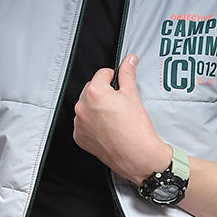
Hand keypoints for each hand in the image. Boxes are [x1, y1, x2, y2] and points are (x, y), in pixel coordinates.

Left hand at [72, 53, 169, 184]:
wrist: (137, 156)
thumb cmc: (136, 129)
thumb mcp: (132, 95)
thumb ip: (127, 73)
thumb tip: (129, 60)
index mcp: (94, 92)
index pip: (102, 74)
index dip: (114, 78)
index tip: (120, 87)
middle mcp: (82, 107)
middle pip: (91, 89)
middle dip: (104, 93)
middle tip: (119, 104)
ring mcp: (79, 124)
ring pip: (86, 106)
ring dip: (96, 107)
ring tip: (114, 118)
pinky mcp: (79, 137)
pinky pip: (84, 123)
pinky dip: (92, 123)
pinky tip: (107, 128)